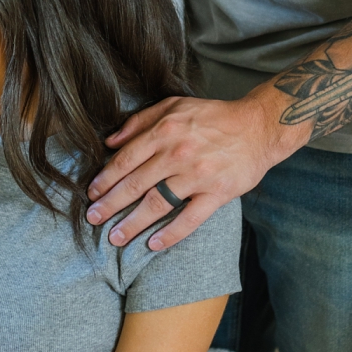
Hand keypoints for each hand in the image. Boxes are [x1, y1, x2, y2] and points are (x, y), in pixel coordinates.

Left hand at [86, 90, 306, 249]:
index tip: (92, 193)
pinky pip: (190, 219)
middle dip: (110, 205)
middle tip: (93, 219)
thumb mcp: (175, 106)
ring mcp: (198, 175)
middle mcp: (178, 154)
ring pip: (157, 204)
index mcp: (165, 131)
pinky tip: (153, 245)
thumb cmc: (215, 116)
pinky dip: (170, 234)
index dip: (106, 179)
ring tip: (116, 238)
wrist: (259, 127)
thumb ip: (141, 120)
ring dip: (133, 224)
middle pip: (136, 185)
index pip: (126, 159)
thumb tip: (110, 140)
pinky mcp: (218, 193)